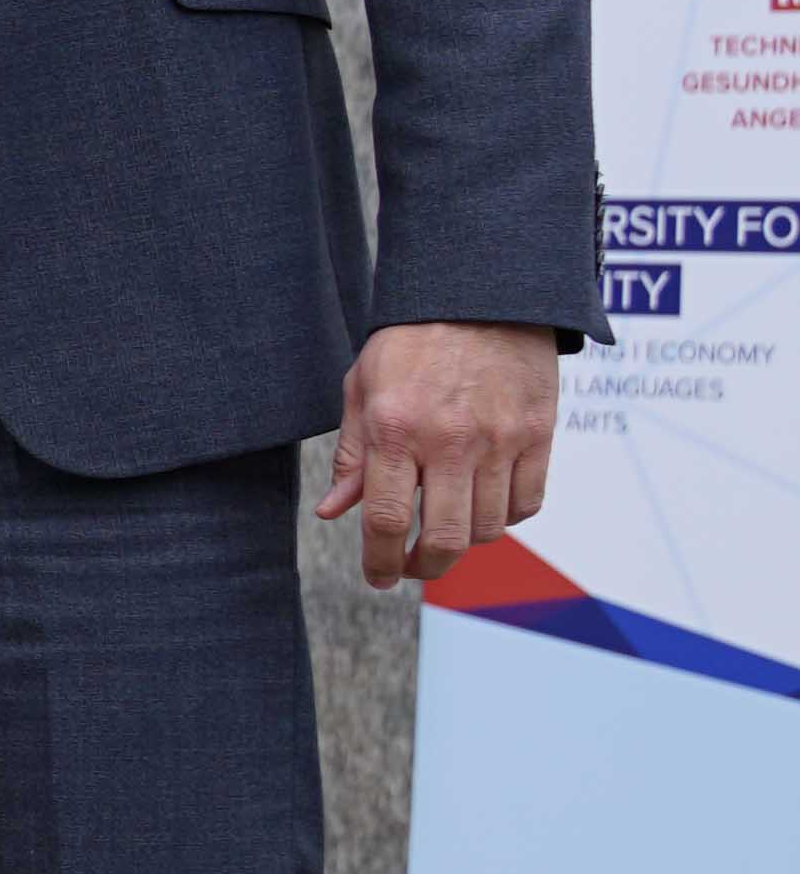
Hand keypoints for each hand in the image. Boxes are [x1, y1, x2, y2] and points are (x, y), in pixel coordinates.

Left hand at [322, 319, 563, 585]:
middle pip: (445, 538)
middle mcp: (450, 440)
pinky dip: (504, 518)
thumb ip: (353, 455)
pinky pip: (527, 503)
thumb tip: (334, 511)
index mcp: (396, 429)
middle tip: (412, 566)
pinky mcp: (539, 435)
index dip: (380, 561)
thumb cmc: (412, 342)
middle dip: (424, 567)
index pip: (387, 519)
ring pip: (488, 528)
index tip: (379, 577)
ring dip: (463, 542)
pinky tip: (483, 506)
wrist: (482, 296)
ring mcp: (501, 440)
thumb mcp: (363, 389)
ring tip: (444, 529)